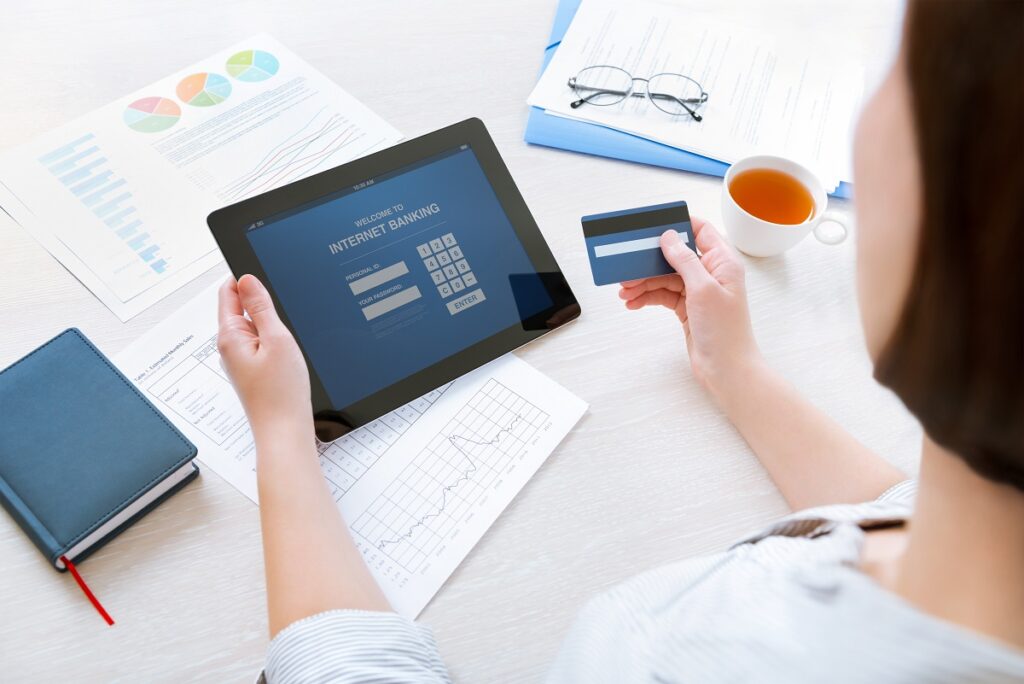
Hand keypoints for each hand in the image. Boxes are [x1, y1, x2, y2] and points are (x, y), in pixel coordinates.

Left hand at [217, 275, 312, 436]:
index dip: (246, 278)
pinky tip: (290, 351)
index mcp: (229, 336)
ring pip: (255, 327)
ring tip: (290, 336)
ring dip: (271, 323)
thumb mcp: (276, 339)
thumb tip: (248, 279)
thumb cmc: (281, 393)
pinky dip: (275, 340)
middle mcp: (230, 347)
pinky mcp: (253, 371)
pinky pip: (262, 344)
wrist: (285, 431)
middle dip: (263, 301)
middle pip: (242, 308)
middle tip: (286, 306)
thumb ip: (261, 307)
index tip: (265, 271)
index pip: (228, 292)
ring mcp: (241, 360)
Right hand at [618, 218, 761, 395]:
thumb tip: (668, 237)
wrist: (727, 370)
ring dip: (643, 282)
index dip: (677, 224)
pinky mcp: (688, 308)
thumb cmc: (725, 331)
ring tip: (625, 290)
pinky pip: (663, 295)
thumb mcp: (702, 289)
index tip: (653, 224)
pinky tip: (632, 302)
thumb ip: (684, 260)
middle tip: (627, 263)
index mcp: (722, 262)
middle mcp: (711, 273)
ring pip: (665, 277)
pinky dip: (647, 297)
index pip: (700, 230)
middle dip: (650, 260)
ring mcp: (698, 291)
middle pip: (675, 255)